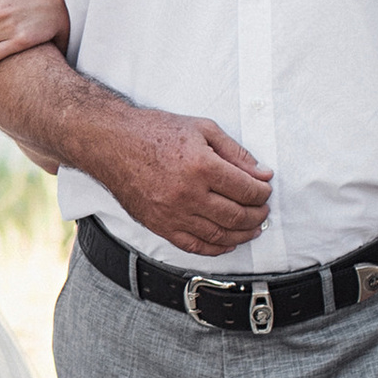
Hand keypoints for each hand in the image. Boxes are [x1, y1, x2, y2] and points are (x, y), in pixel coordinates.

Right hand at [99, 111, 274, 256]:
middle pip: (237, 216)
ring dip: (242, 234)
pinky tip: (226, 243)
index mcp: (201, 166)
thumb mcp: (202, 129)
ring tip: (252, 228)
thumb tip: (262, 173)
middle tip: (262, 210)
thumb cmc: (154, 132)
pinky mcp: (160, 225)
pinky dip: (215, 248)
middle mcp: (188, 194)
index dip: (262, 193)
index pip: (246, 190)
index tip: (265, 190)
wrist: (112, 143)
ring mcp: (173, 213)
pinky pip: (193, 246)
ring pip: (219, 235)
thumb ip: (236, 153)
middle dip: (257, 215)